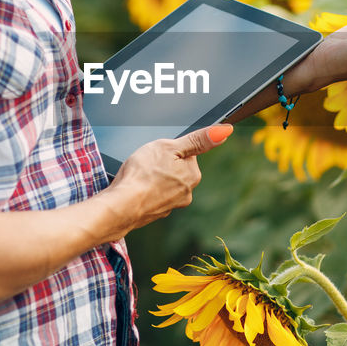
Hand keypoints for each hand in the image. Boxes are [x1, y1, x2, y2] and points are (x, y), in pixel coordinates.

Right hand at [96, 124, 232, 240]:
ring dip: (152, 179)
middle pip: (175, 170)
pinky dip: (144, 192)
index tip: (157, 153)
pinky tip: (134, 188)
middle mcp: (186, 193)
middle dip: (161, 165)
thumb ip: (197, 140)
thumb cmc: (142, 174)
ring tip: (138, 177)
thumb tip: (224, 132)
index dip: (169, 150)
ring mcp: (170, 205)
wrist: (121, 206)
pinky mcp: (155, 213)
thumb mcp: (170, 147)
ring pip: (162, 184)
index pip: (186, 155)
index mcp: (193, 175)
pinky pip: (151, 196)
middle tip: (146, 164)